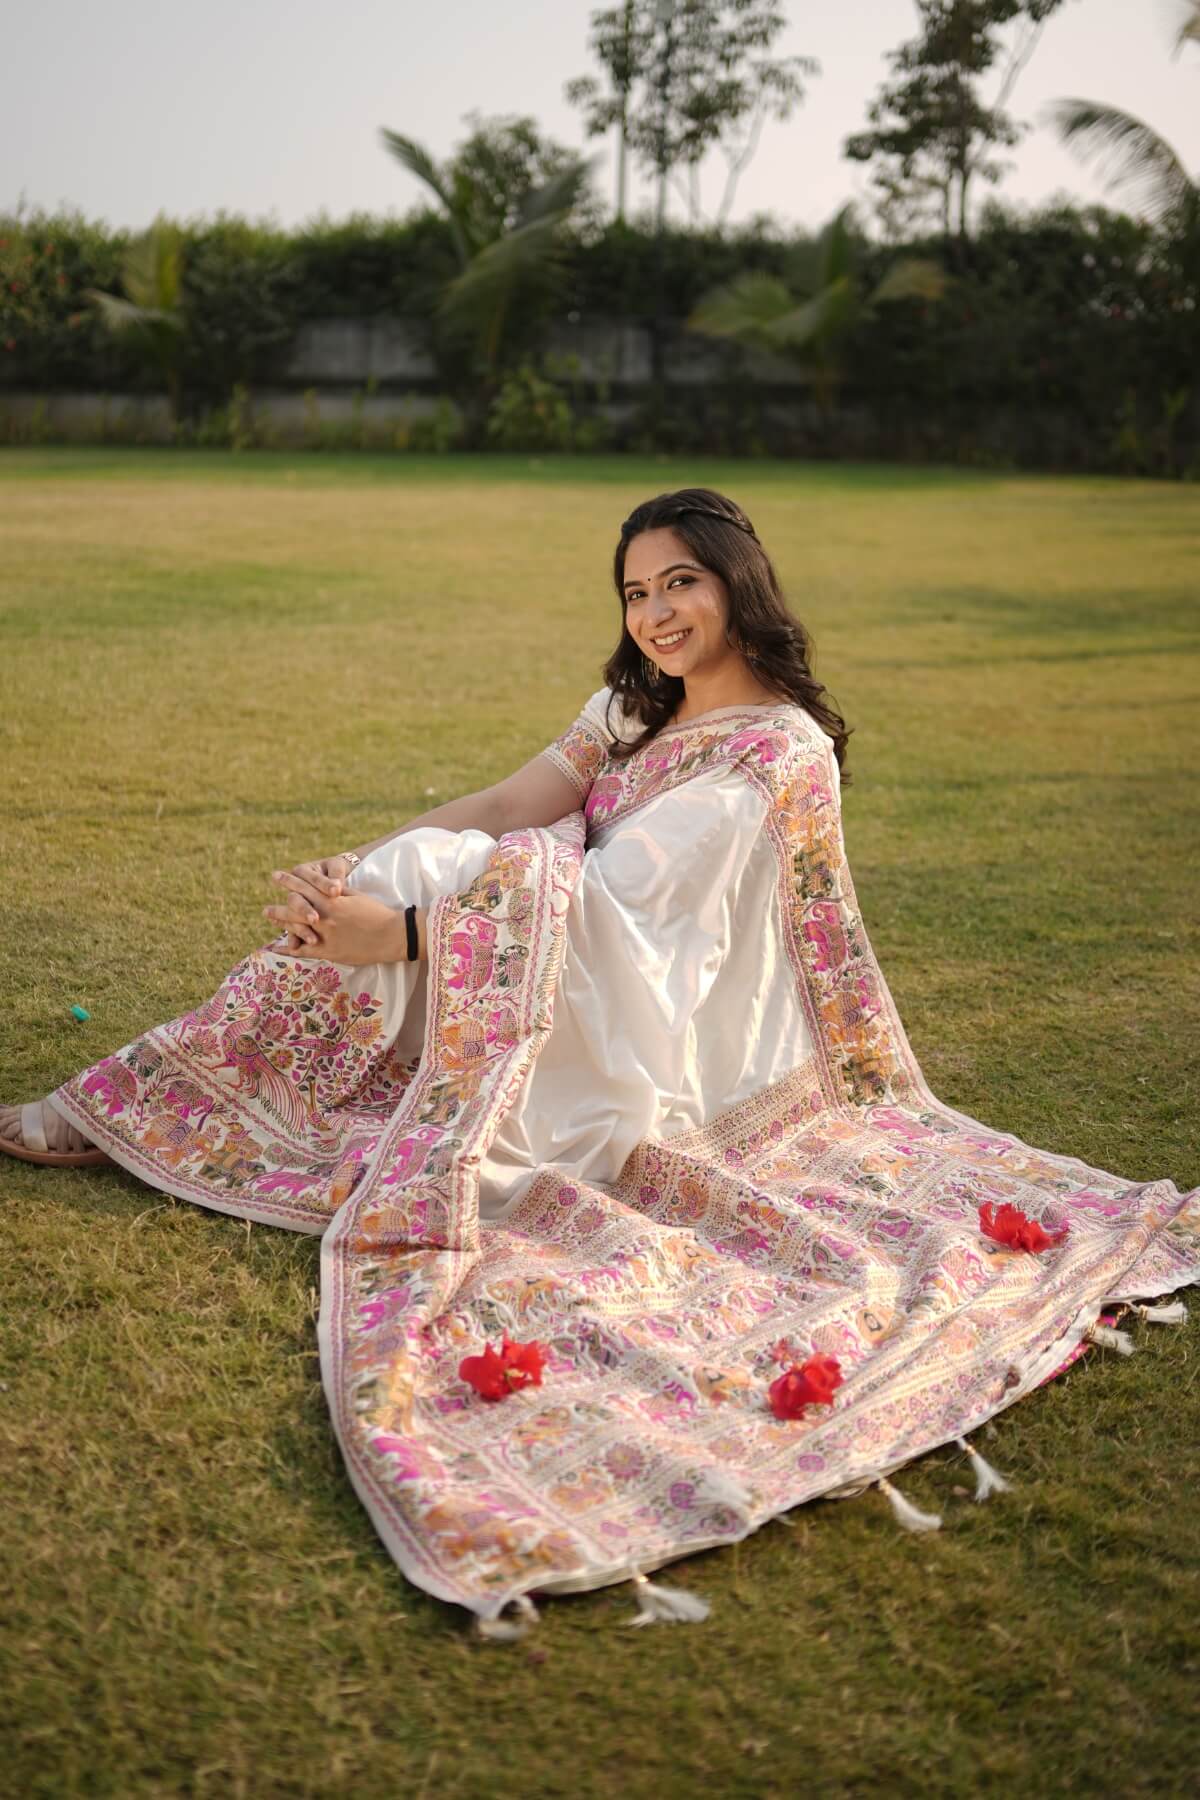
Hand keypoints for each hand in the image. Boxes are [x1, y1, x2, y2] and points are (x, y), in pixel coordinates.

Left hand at [264, 873, 410, 964]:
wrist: (391, 935)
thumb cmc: (377, 913)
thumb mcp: (356, 897)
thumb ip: (337, 894)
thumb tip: (324, 889)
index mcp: (332, 901)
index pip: (304, 887)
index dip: (289, 881)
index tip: (277, 876)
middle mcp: (325, 917)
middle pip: (294, 907)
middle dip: (279, 904)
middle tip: (265, 906)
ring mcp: (325, 935)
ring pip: (296, 927)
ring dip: (280, 921)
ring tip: (269, 915)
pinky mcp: (329, 951)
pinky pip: (304, 951)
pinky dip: (291, 948)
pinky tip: (280, 947)